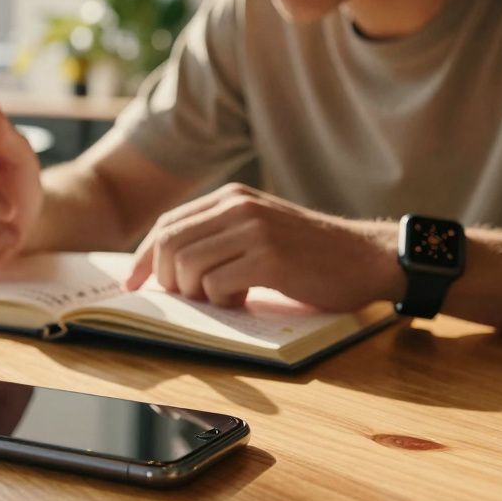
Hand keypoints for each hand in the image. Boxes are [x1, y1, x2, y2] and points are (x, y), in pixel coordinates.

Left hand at [125, 183, 401, 311]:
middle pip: (170, 245)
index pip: (167, 224)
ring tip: (227, 299)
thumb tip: (168, 266)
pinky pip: (217, 285)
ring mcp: (254, 230)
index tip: (133, 284)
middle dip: (169, 280)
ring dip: (198, 294)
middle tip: (192, 299)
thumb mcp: (260, 230)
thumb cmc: (311, 254)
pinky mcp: (270, 258)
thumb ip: (220, 236)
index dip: (145, 257)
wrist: (368, 257)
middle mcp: (238, 207)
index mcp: (231, 197)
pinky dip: (222, 302)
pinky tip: (246, 302)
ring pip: (189, 267)